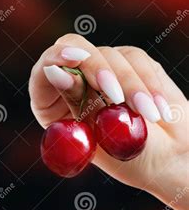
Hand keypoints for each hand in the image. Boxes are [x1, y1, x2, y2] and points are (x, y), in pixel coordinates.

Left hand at [28, 33, 187, 209]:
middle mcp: (72, 82)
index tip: (75, 59)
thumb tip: (54, 71)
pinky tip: (159, 111)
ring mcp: (100, 69)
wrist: (165, 161)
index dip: (55, 58)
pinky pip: (136, 60)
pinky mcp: (128, 63)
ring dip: (131, 86)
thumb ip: (77, 100)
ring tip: (148, 116)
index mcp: (51, 104)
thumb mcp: (96, 133)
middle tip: (115, 92)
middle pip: (74, 48)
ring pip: (109, 55)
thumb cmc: (124, 156)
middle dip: (98, 69)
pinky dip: (148, 84)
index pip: (42, 72)